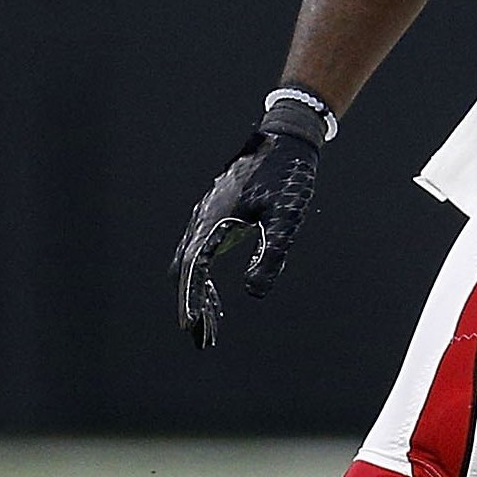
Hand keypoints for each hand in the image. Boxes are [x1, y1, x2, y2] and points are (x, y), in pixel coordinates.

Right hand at [174, 96, 327, 346]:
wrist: (286, 138)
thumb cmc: (288, 176)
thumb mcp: (286, 219)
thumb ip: (271, 255)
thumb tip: (252, 293)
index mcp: (216, 220)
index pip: (195, 269)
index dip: (191, 299)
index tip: (191, 326)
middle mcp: (205, 218)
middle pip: (187, 270)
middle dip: (193, 304)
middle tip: (203, 338)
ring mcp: (208, 216)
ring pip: (192, 263)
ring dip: (198, 294)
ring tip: (210, 327)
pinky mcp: (217, 215)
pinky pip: (201, 253)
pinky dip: (203, 279)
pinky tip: (216, 298)